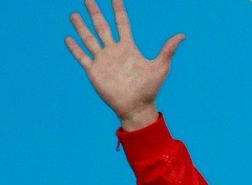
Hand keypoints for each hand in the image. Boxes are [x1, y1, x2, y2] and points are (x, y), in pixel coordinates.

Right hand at [63, 0, 183, 130]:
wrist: (137, 107)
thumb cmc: (150, 89)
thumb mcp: (160, 67)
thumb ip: (168, 50)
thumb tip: (182, 35)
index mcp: (128, 48)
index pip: (122, 23)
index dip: (118, 9)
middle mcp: (114, 51)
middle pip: (102, 26)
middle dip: (95, 12)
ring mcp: (103, 60)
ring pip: (89, 39)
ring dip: (81, 27)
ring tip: (74, 14)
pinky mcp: (94, 71)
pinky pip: (82, 57)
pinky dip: (75, 48)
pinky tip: (68, 38)